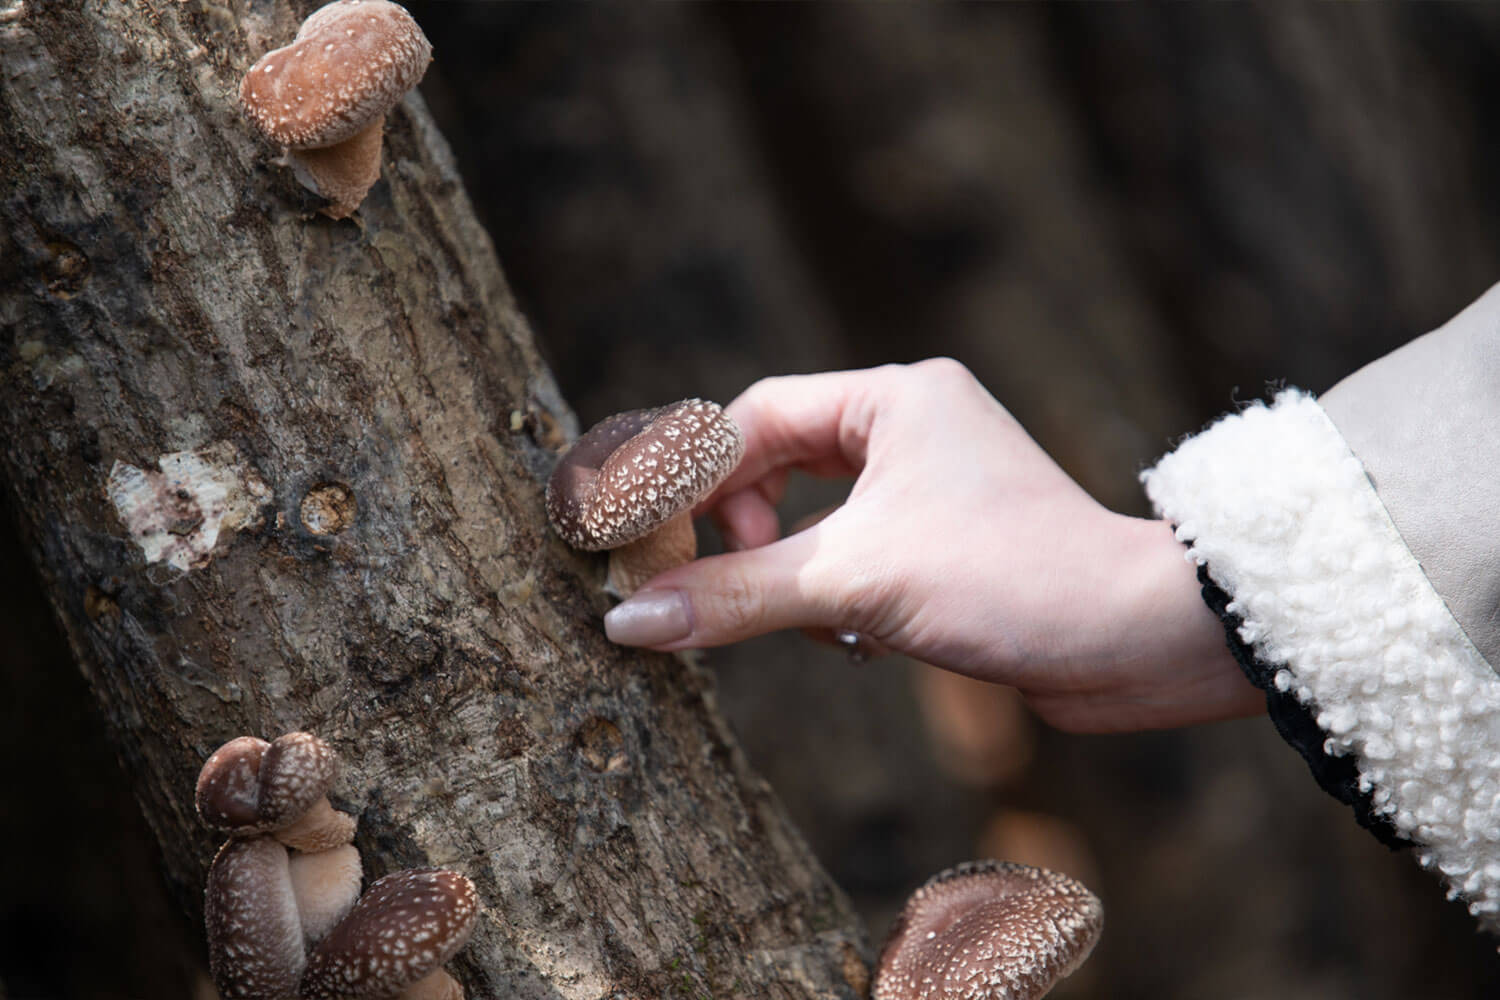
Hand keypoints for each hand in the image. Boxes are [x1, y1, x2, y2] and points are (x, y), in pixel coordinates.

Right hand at [603, 359, 1258, 731]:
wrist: (1134, 641)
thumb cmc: (1010, 581)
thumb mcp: (853, 584)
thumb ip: (732, 596)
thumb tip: (628, 620)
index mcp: (894, 396)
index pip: (754, 417)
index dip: (694, 480)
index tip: (654, 543)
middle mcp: (914, 423)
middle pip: (779, 462)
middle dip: (750, 533)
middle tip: (730, 586)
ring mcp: (933, 482)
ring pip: (817, 517)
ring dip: (798, 575)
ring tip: (828, 623)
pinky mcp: (948, 540)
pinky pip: (855, 554)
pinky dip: (840, 597)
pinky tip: (867, 640)